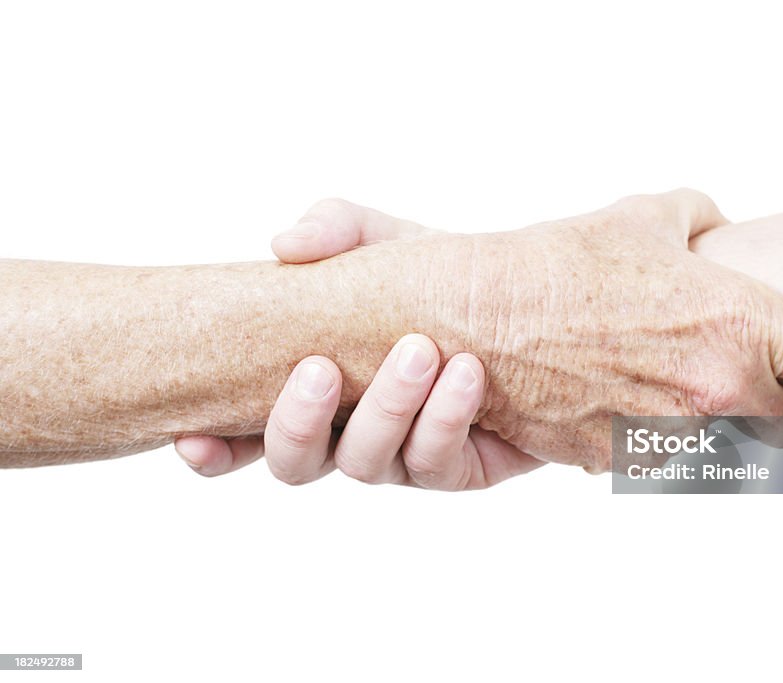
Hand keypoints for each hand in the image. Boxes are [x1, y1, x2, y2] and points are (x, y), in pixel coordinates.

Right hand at [175, 201, 542, 489]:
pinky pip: (437, 462)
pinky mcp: (456, 468)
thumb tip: (283, 242)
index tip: (192, 436)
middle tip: (322, 367)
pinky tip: (467, 375)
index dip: (215, 449)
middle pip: (295, 461)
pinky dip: (446, 417)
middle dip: (300, 421)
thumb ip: (336, 232)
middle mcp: (346, 432)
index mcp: (313, 389)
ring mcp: (399, 456)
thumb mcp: (386, 243)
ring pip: (366, 464)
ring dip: (387, 407)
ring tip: (420, 350)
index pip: (245, 433)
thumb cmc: (434, 278)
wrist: (524, 306)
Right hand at [376, 188, 782, 471]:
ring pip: (723, 449)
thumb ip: (697, 218)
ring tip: (657, 378)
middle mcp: (717, 389)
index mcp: (741, 323)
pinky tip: (614, 394)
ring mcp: (670, 433)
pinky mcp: (620, 459)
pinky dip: (651, 435)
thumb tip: (714, 226)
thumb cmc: (558, 262)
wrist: (477, 315)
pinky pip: (661, 456)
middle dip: (770, 404)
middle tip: (734, 372)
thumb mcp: (640, 219)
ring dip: (707, 424)